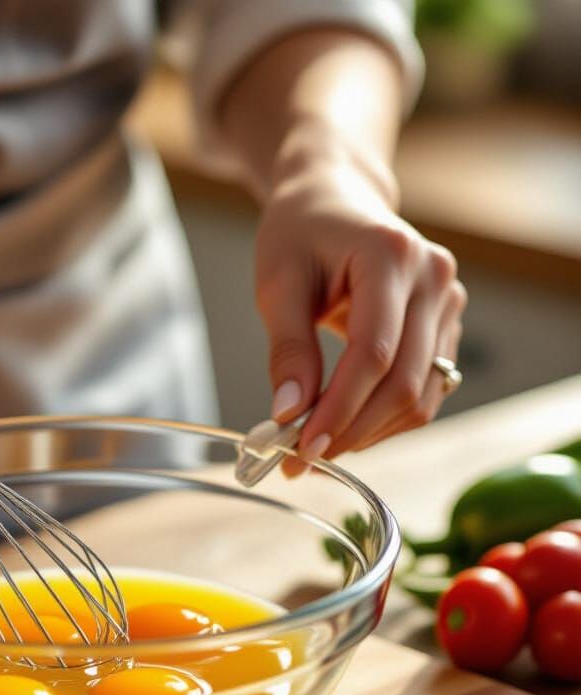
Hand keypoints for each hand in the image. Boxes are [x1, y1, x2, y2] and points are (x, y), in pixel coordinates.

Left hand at [255, 159, 466, 463]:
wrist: (334, 200)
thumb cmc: (300, 233)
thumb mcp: (278, 284)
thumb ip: (287, 350)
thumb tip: (288, 414)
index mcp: (391, 255)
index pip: (374, 353)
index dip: (339, 410)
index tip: (300, 449)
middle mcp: (434, 277)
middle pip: (403, 382)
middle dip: (350, 431)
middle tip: (301, 463)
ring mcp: (449, 301)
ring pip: (421, 395)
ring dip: (369, 433)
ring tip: (317, 448)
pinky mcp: (447, 325)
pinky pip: (426, 390)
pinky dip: (385, 420)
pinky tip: (345, 428)